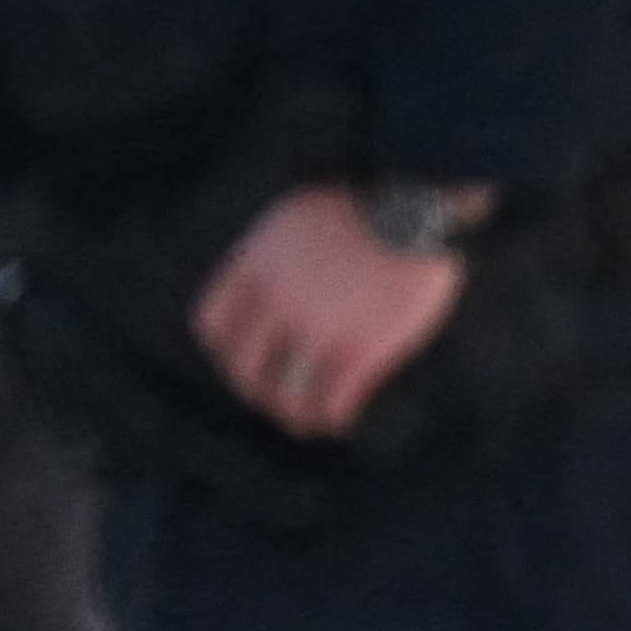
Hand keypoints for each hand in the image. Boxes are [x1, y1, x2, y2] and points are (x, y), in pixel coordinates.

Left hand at [191, 182, 472, 438]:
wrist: (418, 208)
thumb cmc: (367, 208)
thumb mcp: (297, 219)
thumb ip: (275, 257)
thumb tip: (270, 296)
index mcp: (256, 264)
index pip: (212, 325)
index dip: (224, 352)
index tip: (243, 362)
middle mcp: (278, 300)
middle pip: (244, 369)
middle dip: (255, 392)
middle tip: (274, 401)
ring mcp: (318, 327)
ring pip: (286, 396)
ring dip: (294, 416)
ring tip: (307, 423)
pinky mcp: (360, 348)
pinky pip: (332, 401)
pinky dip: (332, 418)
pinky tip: (339, 420)